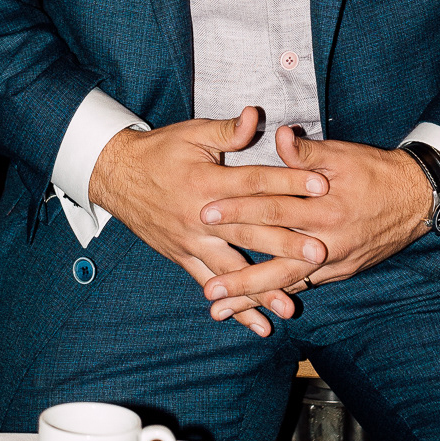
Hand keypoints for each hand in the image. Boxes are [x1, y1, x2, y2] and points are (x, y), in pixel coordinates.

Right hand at [87, 107, 330, 336]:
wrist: (117, 175)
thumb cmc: (160, 150)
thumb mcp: (191, 133)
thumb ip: (226, 129)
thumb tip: (256, 115)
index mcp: (206, 181)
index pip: (254, 182)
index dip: (288, 182)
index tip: (322, 186)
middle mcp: (200, 216)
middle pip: (249, 231)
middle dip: (286, 242)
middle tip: (318, 252)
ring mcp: (191, 241)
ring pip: (231, 267)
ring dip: (262, 286)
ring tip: (291, 303)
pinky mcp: (183, 257)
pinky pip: (211, 284)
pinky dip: (235, 307)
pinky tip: (260, 325)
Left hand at [197, 126, 431, 321]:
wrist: (415, 197)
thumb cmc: (374, 171)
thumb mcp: (342, 155)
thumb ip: (306, 152)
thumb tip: (278, 136)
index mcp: (324, 207)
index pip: (272, 208)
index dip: (238, 210)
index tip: (205, 214)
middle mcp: (328, 241)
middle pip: (276, 261)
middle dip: (239, 276)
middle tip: (207, 290)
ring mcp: (335, 261)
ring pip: (287, 283)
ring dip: (252, 298)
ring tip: (219, 311)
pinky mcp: (340, 271)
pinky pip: (305, 288)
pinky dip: (279, 299)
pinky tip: (255, 312)